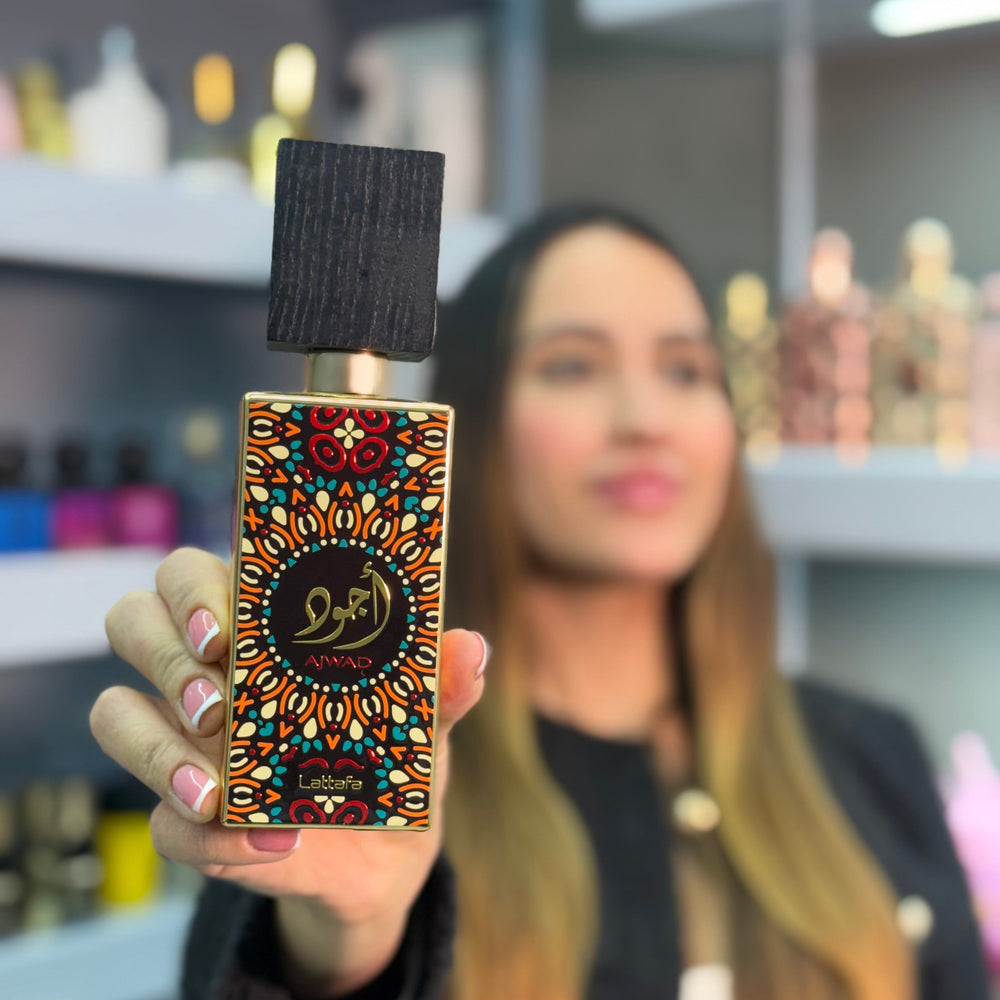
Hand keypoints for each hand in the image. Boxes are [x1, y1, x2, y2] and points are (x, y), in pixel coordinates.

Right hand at [91, 546, 486, 926]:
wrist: (385, 853)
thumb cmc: (395, 755)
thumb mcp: (426, 719)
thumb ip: (443, 684)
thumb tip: (469, 647)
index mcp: (259, 625)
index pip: (192, 573)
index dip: (193, 588)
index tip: (226, 628)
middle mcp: (208, 671)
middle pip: (133, 621)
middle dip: (164, 653)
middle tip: (215, 701)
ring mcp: (185, 741)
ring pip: (114, 715)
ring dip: (157, 752)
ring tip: (219, 789)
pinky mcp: (187, 817)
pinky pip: (162, 824)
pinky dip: (208, 839)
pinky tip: (272, 846)